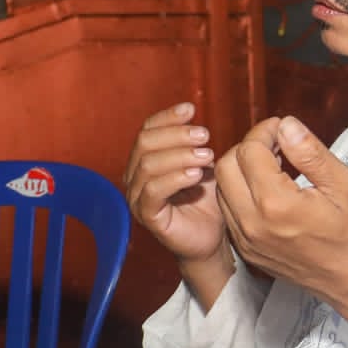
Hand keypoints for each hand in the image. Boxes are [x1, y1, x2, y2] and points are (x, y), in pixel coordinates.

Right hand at [123, 102, 227, 264]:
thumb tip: (191, 110)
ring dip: (180, 155)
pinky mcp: (147, 216)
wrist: (213, 238)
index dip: (167, 117)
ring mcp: (137, 197)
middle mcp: (134, 176)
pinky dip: (176, 178)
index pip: (147, 129)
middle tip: (205, 136)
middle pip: (145, 143)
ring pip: (148, 165)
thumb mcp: (204, 163)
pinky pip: (153, 191)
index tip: (191, 109)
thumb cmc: (207, 201)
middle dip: (176, 135)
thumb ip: (195, 141)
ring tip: (207, 156)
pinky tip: (198, 175)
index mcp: (144, 159)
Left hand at [214, 116, 347, 306]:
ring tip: (273, 166)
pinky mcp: (247, 251)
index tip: (283, 129)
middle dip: (248, 147)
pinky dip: (241, 193)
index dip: (265, 131)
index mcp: (277, 204)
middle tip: (276, 145)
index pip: (250, 151)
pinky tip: (268, 190)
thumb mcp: (344, 185)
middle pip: (226, 167)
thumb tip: (286, 125)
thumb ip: (310, 152)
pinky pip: (229, 212)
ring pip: (222, 190)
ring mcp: (247, 241)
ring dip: (241, 170)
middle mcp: (253, 223)